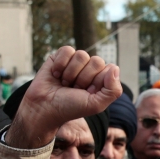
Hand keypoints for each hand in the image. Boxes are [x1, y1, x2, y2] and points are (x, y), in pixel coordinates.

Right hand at [6, 47, 121, 148]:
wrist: (44, 107)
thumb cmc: (70, 108)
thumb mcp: (96, 104)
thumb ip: (113, 90)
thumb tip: (114, 68)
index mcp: (101, 80)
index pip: (109, 69)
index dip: (98, 81)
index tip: (88, 93)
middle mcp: (89, 70)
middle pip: (96, 61)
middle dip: (84, 78)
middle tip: (74, 89)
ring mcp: (75, 63)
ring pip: (81, 55)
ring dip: (71, 73)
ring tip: (64, 83)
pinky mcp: (60, 57)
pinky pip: (67, 50)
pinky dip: (60, 64)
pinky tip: (55, 74)